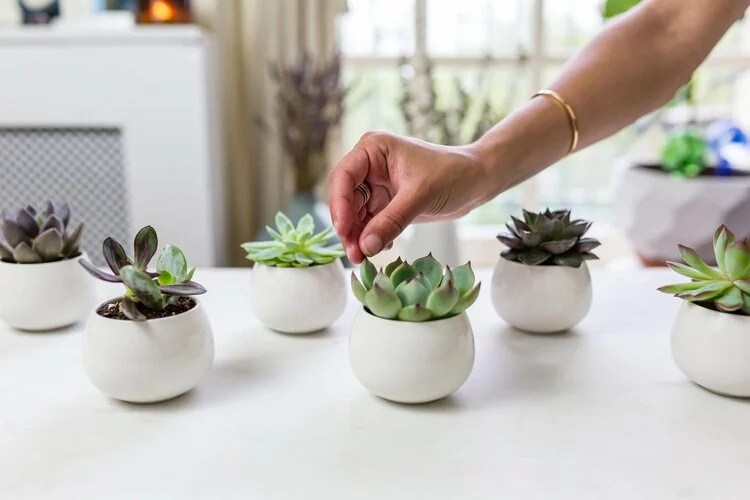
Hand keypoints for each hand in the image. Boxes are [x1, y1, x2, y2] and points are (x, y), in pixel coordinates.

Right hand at [328, 131, 493, 263]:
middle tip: (354, 253)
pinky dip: (371, 237)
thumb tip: (365, 246)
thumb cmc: (453, 174)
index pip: (343, 176)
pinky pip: (369, 223)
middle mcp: (369, 165)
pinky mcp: (385, 203)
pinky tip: (380, 249)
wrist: (477, 181)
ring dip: (357, 237)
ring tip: (363, 258)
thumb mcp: (421, 196)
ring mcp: (376, 185)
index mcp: (373, 149)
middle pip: (345, 199)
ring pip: (355, 214)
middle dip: (348, 227)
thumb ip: (392, 221)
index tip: (344, 231)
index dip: (339, 205)